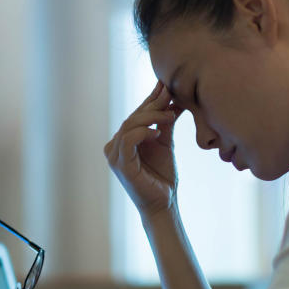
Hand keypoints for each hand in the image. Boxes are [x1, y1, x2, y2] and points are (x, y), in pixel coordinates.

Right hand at [104, 82, 178, 218]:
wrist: (164, 203)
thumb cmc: (162, 177)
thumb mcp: (164, 143)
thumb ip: (164, 123)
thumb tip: (174, 99)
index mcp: (123, 140)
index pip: (136, 115)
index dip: (150, 99)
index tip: (166, 85)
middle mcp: (115, 146)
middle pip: (133, 117)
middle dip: (153, 104)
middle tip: (170, 93)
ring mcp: (115, 155)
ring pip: (130, 125)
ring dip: (151, 116)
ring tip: (170, 114)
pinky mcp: (120, 164)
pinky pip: (128, 140)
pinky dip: (143, 132)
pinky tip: (157, 132)